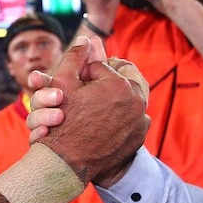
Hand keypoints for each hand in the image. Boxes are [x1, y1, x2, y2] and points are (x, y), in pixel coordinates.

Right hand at [27, 36, 149, 186]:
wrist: (68, 163)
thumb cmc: (62, 121)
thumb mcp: (62, 83)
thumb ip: (75, 56)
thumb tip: (87, 39)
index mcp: (119, 84)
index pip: (101, 68)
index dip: (85, 75)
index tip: (77, 86)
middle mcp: (136, 100)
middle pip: (118, 82)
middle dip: (102, 86)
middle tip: (88, 95)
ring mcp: (141, 119)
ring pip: (126, 100)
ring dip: (113, 101)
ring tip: (95, 109)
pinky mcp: (140, 135)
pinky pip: (133, 118)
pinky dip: (121, 118)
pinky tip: (105, 123)